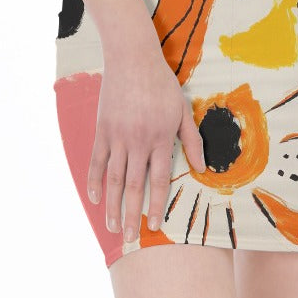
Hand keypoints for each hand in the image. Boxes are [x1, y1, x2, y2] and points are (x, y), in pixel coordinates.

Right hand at [86, 46, 206, 242]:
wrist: (132, 58)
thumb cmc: (161, 83)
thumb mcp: (182, 109)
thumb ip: (191, 139)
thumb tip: (203, 167)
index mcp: (160, 138)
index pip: (159, 180)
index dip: (156, 205)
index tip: (154, 226)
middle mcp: (138, 141)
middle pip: (135, 186)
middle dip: (132, 215)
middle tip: (129, 239)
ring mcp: (118, 136)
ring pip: (114, 178)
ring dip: (113, 205)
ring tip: (112, 226)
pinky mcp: (102, 129)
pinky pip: (96, 160)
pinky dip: (94, 180)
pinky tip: (95, 198)